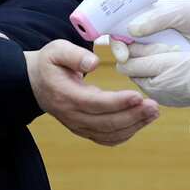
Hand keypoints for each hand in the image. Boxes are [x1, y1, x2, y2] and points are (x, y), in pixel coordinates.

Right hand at [25, 40, 159, 145]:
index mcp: (65, 95)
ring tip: (153, 112)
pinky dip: (127, 133)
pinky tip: (142, 121)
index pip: (94, 103)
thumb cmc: (50, 64)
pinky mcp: (85, 130)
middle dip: (133, 116)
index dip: (117, 102)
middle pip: (106, 123)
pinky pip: (108, 138)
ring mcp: (78, 126)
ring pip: (109, 134)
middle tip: (154, 105)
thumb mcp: (56, 51)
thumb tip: (93, 63)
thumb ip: (74, 55)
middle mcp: (72, 116)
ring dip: (134, 126)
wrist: (35, 83)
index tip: (138, 96)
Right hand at [107, 0, 189, 62]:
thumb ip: (155, 20)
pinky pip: (149, 67)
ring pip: (135, 59)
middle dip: (125, 55)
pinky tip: (160, 70)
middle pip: (124, 45)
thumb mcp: (176, 13)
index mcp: (142, 15)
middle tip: (128, 61)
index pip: (118, 26)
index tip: (121, 52)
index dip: (115, 39)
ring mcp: (151, 47)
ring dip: (140, 62)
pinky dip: (151, 69)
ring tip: (158, 60)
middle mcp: (142, 32)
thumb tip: (131, 30)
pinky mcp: (161, 60)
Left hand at [117, 47, 189, 107]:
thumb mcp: (161, 60)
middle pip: (141, 68)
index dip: (134, 51)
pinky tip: (180, 64)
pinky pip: (166, 78)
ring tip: (174, 53)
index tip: (145, 42)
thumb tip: (121, 58)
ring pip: (154, 72)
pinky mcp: (178, 94)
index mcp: (147, 85)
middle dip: (147, 56)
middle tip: (162, 47)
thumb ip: (139, 60)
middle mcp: (154, 93)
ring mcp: (166, 95)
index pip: (129, 64)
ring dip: (159, 62)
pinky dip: (169, 69)